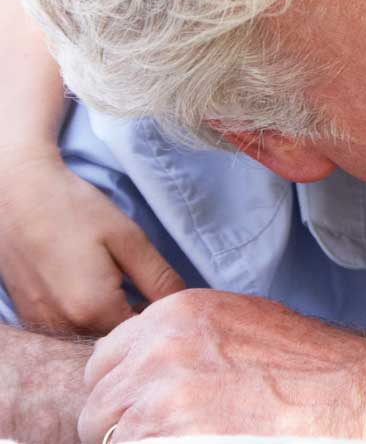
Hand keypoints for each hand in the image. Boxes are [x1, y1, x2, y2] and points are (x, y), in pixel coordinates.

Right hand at [0, 153, 182, 335]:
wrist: (17, 194)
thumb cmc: (75, 210)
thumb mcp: (129, 240)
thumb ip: (158, 279)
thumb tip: (183, 306)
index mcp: (92, 310)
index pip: (139, 333)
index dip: (158, 317)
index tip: (163, 293)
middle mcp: (63, 326)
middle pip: (113, 338)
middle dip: (133, 319)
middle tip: (141, 285)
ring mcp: (41, 322)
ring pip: (89, 334)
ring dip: (107, 318)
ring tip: (113, 281)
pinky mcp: (28, 314)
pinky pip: (65, 327)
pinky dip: (82, 314)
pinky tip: (87, 284)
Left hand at [78, 290, 365, 441]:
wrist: (358, 400)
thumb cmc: (314, 371)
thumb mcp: (245, 325)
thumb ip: (187, 339)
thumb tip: (149, 369)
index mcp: (174, 315)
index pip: (105, 361)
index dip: (126, 393)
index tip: (154, 410)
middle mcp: (156, 351)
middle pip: (98, 405)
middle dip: (125, 425)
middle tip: (176, 433)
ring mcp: (155, 400)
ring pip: (108, 437)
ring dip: (142, 442)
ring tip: (196, 437)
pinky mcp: (161, 439)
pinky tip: (203, 443)